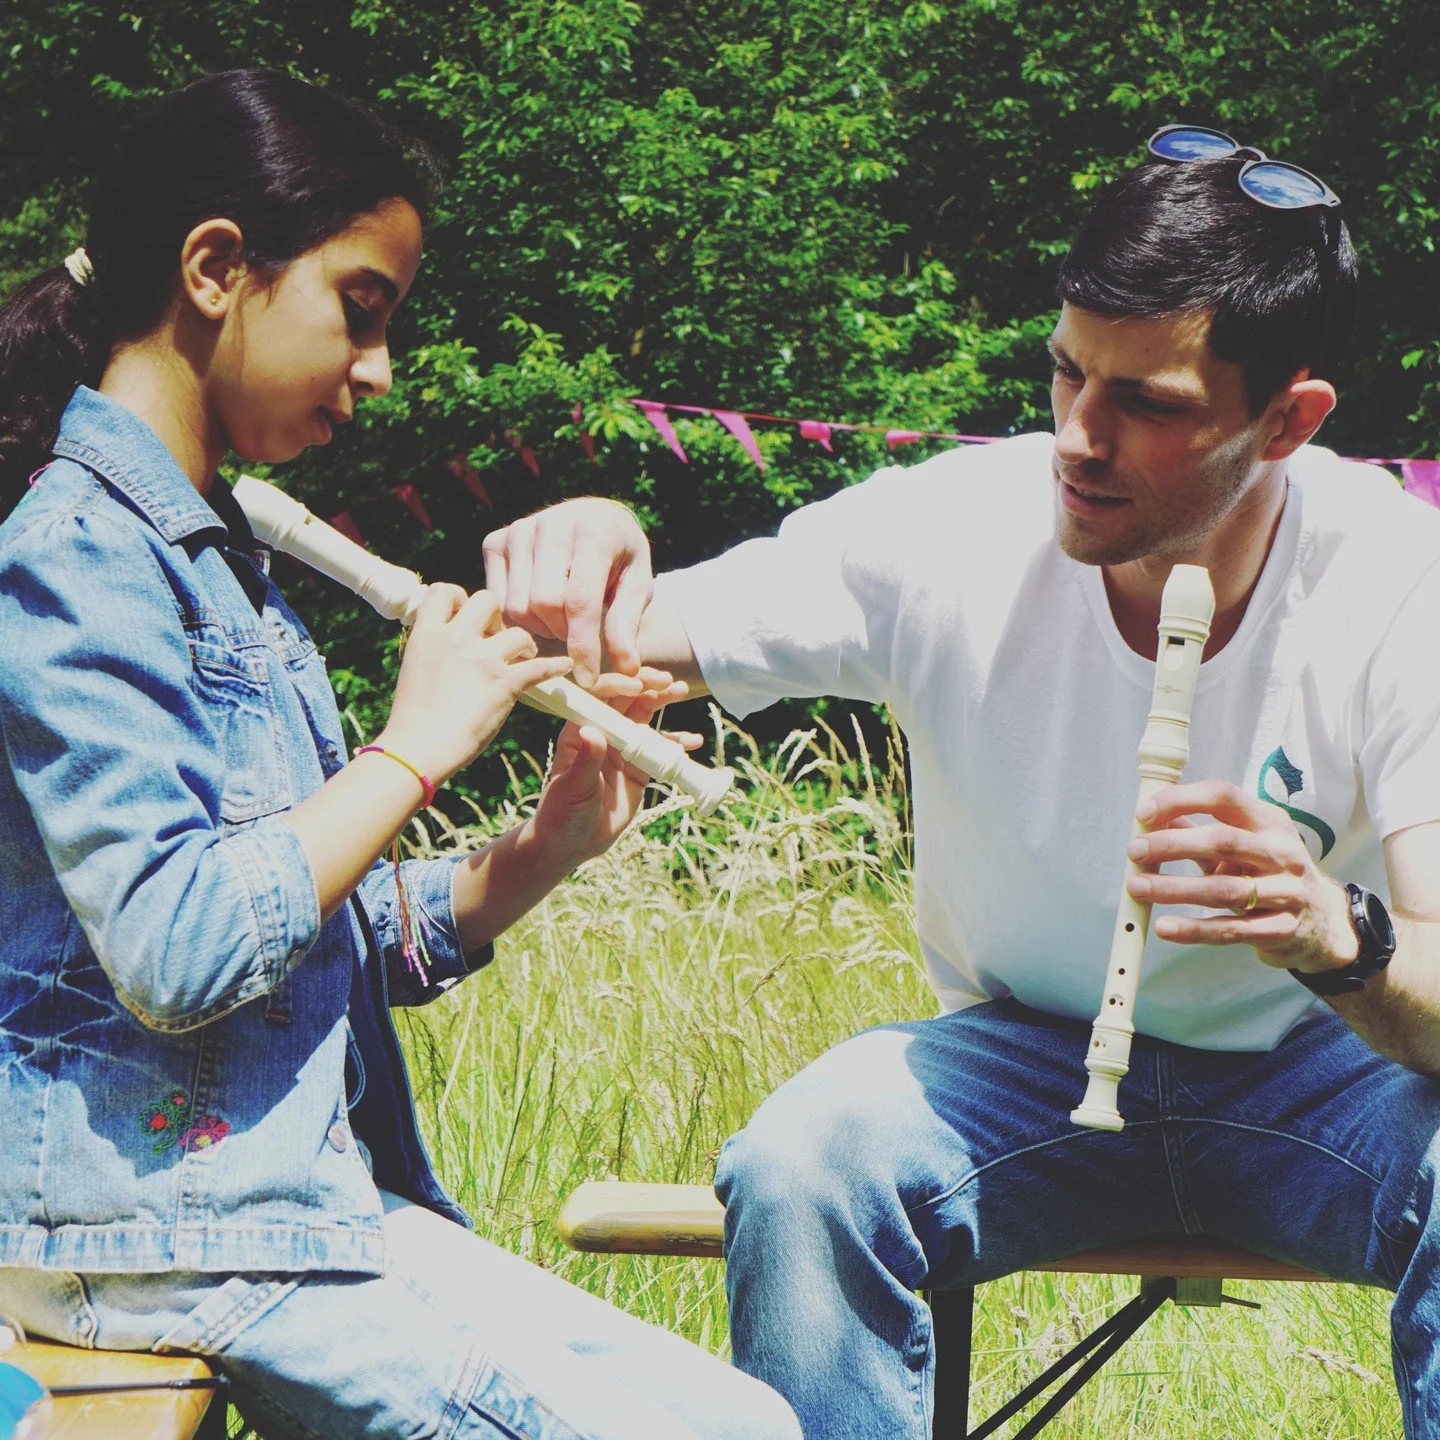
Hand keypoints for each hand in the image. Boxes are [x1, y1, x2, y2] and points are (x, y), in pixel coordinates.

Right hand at [380, 584, 573, 784]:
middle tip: (496, 637)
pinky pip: (541, 667)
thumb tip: (449, 643)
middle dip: (496, 616)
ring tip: (524, 658)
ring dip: (524, 644)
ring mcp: (483, 659)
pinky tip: (564, 667)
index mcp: (428, 634)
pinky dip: (555, 666)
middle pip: (487, 600)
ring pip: (518, 632)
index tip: (465, 615)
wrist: (418, 748)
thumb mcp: (413, 669)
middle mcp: (457, 638)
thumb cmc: (412, 718)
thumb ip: (433, 648)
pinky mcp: (504, 683)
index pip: (443, 591)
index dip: (458, 598)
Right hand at [482, 498, 652, 688]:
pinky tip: (538, 611)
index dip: (583, 645)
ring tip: (561, 620)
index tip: (588, 679)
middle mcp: (552, 524)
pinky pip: (497, 600)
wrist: (594, 518)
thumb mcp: (637, 587)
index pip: (580, 600)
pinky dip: (518, 618)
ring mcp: (519, 530)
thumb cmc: (620, 559)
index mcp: (594, 532)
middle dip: (563, 633)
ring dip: (540, 628)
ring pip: (517, 606)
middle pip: (544, 604)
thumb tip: (626, 669)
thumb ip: (626, 625)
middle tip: (579, 632)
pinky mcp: (496, 541)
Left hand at [524, 668, 697, 870]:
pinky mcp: (638, 770)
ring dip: (662, 704)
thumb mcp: (573, 788)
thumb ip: (586, 762)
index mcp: (580, 732)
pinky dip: (676, 744)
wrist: (573, 844)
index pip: (599, 699)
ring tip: (681, 692)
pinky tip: (692, 742)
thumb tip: (593, 732)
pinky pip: (659, 751)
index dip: (619, 687)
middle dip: (647, 688)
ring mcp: (622, 751)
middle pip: (626, 702)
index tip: (639, 685)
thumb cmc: (561, 814)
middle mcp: (602, 735)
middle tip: (669, 681)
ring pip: (645, 720)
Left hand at [1124, 779, 1358, 974]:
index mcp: (1269, 821)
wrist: (1323, 921)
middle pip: (1223, 841)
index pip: (1223, 796)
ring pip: (1224, 890)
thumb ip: (1198, 831)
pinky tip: (1164, 926)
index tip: (1143, 814)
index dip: (1180, 800)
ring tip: (1137, 888)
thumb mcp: (1241, 844)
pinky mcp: (1281, 929)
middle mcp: (1281, 852)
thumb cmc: (1267, 874)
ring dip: (1174, 889)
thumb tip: (1150, 817)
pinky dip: (1193, 929)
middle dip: (1172, 845)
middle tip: (1134, 851)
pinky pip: (1231, 929)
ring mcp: (1286, 892)